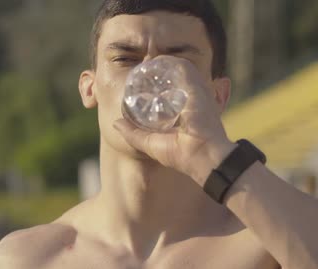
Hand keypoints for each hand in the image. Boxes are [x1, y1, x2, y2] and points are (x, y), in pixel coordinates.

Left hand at [113, 55, 236, 185]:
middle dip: (155, 75)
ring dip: (161, 65)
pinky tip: (155, 62)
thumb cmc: (180, 154)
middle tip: (140, 73)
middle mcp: (189, 101)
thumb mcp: (149, 143)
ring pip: (176, 70)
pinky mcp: (196, 87)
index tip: (137, 85)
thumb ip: (132, 133)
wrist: (202, 156)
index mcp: (181, 114)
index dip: (152, 88)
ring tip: (144, 65)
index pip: (166, 94)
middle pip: (171, 80)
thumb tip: (115, 123)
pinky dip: (168, 62)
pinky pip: (182, 67)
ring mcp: (194, 92)